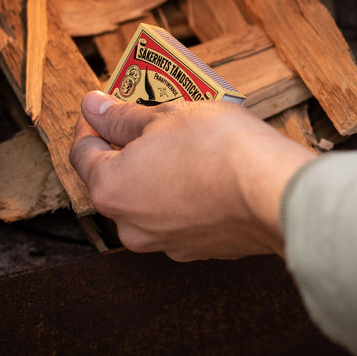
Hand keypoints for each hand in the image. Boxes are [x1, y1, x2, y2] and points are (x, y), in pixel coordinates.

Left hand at [69, 91, 314, 259]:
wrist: (273, 191)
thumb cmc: (219, 148)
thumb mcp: (167, 115)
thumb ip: (122, 116)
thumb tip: (93, 108)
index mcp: (111, 188)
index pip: (82, 152)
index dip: (91, 122)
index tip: (103, 105)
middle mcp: (130, 225)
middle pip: (115, 180)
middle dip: (128, 149)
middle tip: (151, 120)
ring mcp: (165, 243)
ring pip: (149, 202)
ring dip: (158, 174)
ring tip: (186, 145)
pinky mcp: (199, 250)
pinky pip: (180, 218)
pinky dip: (185, 196)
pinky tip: (208, 173)